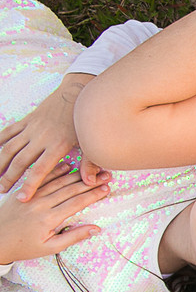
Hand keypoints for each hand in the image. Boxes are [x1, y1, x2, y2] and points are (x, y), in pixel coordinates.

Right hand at [0, 73, 105, 200]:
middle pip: (20, 161)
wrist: (76, 94)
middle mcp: (40, 137)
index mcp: (57, 145)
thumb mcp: (90, 143)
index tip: (22, 198)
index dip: (30, 185)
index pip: (40, 170)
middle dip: (10, 177)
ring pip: (10, 147)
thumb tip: (89, 182)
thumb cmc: (84, 122)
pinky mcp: (26, 120)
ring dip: (0, 163)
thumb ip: (89, 163)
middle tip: (3, 190)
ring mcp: (31, 128)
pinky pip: (8, 132)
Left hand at [0, 163, 108, 264]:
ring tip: (91, 169)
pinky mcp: (21, 192)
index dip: (94, 195)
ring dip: (77, 175)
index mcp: (48, 219)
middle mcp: (40, 204)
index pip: (77, 203)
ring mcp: (30, 196)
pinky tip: (68, 165)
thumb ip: (73, 237)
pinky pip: (42, 179)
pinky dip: (56, 171)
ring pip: (58, 181)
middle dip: (90, 182)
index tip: (107, 189)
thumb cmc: (23, 247)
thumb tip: (96, 229)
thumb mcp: (50, 248)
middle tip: (106, 175)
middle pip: (71, 189)